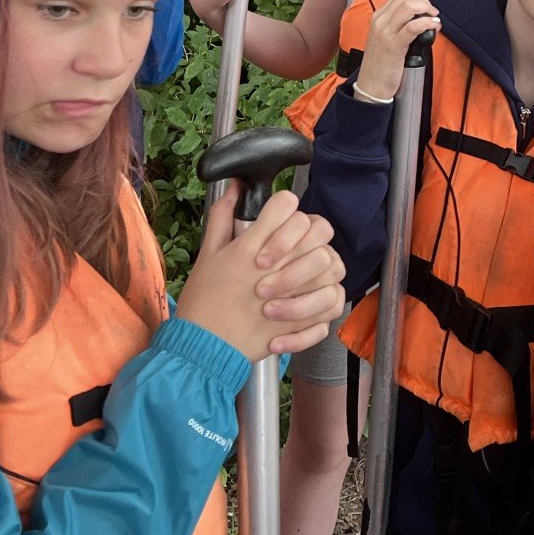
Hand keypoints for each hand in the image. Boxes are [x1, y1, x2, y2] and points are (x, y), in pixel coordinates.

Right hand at [175, 190, 344, 361]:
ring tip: (307, 267)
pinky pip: (331, 302)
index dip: (285, 203)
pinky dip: (326, 298)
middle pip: (316, 228)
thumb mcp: (207, 254)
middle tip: (297, 240)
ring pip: (330, 264)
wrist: (202, 348)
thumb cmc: (203, 302)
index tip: (279, 213)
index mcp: (250, 248)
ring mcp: (290, 295)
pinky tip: (311, 295)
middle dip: (310, 228)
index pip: (285, 205)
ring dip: (323, 262)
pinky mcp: (298, 322)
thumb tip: (236, 186)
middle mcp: (274, 269)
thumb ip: (223, 217)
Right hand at [355, 0, 439, 101]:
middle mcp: (380, 21)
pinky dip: (427, 23)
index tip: (427, 10)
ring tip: (434, 21)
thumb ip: (400, 25)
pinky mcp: (393, 45)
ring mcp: (385, 32)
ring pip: (409, 7)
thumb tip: (423, 17)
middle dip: (425, 3)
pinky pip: (413, 27)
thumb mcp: (387, 37)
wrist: (371, 85)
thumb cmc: (382, 63)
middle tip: (433, 15)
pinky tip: (433, 27)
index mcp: (378, 17)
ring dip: (427, 11)